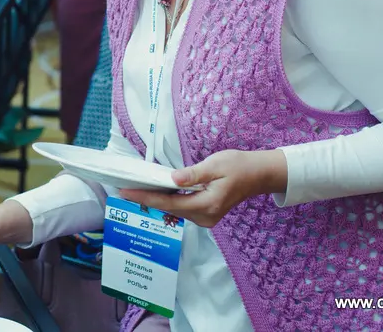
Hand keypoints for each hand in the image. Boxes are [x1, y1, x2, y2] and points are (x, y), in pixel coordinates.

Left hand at [120, 149, 286, 227]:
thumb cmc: (239, 166)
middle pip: (170, 208)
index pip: (170, 202)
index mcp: (207, 205)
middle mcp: (205, 217)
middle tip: (123, 189)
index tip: (126, 192)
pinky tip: (156, 190)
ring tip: (134, 189)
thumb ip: (193, 174)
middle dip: (147, 198)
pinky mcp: (205, 214)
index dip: (146, 196)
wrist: (258, 174)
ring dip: (156, 199)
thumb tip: (172, 179)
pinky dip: (168, 199)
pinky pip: (182, 207)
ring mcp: (206, 218)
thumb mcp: (216, 164)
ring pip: (175, 209)